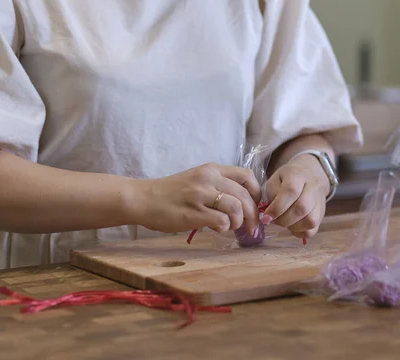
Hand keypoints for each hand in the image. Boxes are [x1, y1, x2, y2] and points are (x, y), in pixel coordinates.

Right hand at [131, 163, 260, 233]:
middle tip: (251, 227)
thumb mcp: (197, 180)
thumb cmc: (171, 193)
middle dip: (252, 214)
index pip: (247, 176)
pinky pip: (221, 220)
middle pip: (245, 195)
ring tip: (231, 227)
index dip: (256, 193)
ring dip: (239, 221)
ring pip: (236, 207)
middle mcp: (208, 179)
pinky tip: (217, 228)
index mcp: (211, 170)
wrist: (143, 199)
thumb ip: (218, 187)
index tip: (254, 206)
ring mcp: (200, 195)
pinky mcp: (192, 213)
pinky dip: (224, 227)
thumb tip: (243, 204)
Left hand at [263, 154, 329, 238]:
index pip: (291, 191)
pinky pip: (314, 229)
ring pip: (311, 221)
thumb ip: (272, 195)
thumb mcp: (275, 180)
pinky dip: (300, 232)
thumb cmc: (287, 179)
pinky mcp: (322, 214)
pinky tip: (293, 226)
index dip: (277, 208)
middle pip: (302, 208)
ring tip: (284, 222)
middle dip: (284, 220)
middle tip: (274, 220)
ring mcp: (320, 201)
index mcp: (298, 175)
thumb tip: (269, 216)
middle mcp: (313, 187)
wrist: (309, 174)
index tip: (266, 217)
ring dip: (293, 227)